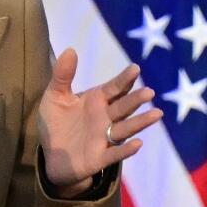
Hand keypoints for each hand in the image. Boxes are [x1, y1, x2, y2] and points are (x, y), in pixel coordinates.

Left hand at [35, 48, 162, 193]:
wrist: (50, 155)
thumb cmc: (56, 123)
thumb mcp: (55, 97)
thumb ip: (63, 76)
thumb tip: (70, 49)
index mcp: (97, 100)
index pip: (115, 88)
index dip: (124, 79)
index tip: (135, 68)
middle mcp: (105, 118)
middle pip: (124, 107)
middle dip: (135, 100)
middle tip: (149, 92)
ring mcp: (105, 138)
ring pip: (125, 128)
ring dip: (140, 122)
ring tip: (156, 114)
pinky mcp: (100, 157)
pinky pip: (115, 153)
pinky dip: (126, 149)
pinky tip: (138, 144)